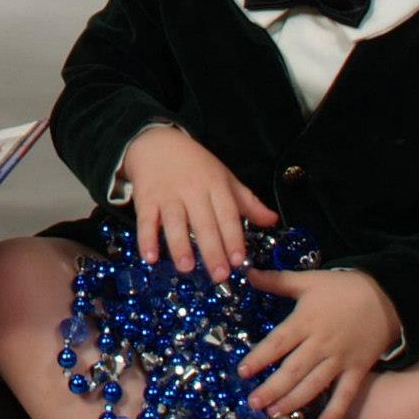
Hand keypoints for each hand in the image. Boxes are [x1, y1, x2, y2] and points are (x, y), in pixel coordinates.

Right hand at [119, 126, 278, 279]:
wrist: (156, 143)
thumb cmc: (195, 165)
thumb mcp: (224, 178)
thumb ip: (248, 202)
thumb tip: (272, 221)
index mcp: (216, 186)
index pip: (227, 214)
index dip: (233, 237)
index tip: (239, 260)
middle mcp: (193, 191)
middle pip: (204, 223)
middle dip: (212, 249)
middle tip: (219, 275)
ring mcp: (168, 195)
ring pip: (175, 222)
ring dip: (180, 246)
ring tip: (186, 268)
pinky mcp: (146, 199)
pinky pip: (146, 220)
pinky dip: (146, 239)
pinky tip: (150, 258)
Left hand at [237, 267, 400, 418]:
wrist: (387, 296)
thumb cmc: (342, 288)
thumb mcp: (308, 281)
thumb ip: (277, 281)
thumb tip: (247, 273)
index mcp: (305, 322)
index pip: (277, 343)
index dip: (259, 358)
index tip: (242, 372)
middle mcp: (320, 344)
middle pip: (293, 370)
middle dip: (272, 388)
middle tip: (254, 403)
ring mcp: (340, 359)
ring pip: (314, 384)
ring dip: (294, 401)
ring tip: (275, 413)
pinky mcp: (358, 369)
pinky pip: (346, 393)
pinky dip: (335, 411)